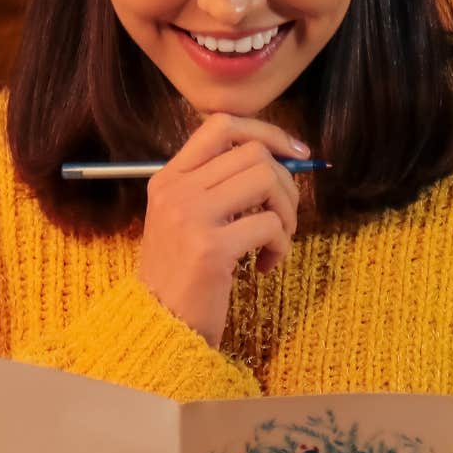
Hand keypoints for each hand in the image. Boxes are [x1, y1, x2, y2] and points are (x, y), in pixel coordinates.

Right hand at [138, 114, 307, 346]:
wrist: (159, 326)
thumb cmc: (181, 275)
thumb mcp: (183, 220)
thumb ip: (216, 186)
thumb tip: (281, 159)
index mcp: (167, 178)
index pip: (221, 125)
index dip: (266, 132)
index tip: (294, 153)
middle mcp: (176, 191)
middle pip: (254, 153)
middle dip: (286, 183)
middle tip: (283, 217)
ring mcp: (191, 217)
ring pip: (267, 180)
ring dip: (287, 211)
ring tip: (276, 239)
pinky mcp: (212, 248)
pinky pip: (271, 225)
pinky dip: (281, 246)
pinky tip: (264, 266)